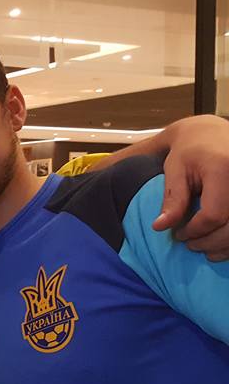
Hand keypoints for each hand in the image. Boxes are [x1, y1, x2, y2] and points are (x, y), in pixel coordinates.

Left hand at [151, 115, 228, 260]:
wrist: (212, 134)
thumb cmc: (190, 151)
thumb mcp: (175, 169)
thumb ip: (172, 198)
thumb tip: (160, 227)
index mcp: (223, 168)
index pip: (214, 214)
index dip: (195, 230)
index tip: (179, 235)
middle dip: (210, 242)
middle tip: (190, 245)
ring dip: (225, 246)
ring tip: (206, 249)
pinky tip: (221, 244)